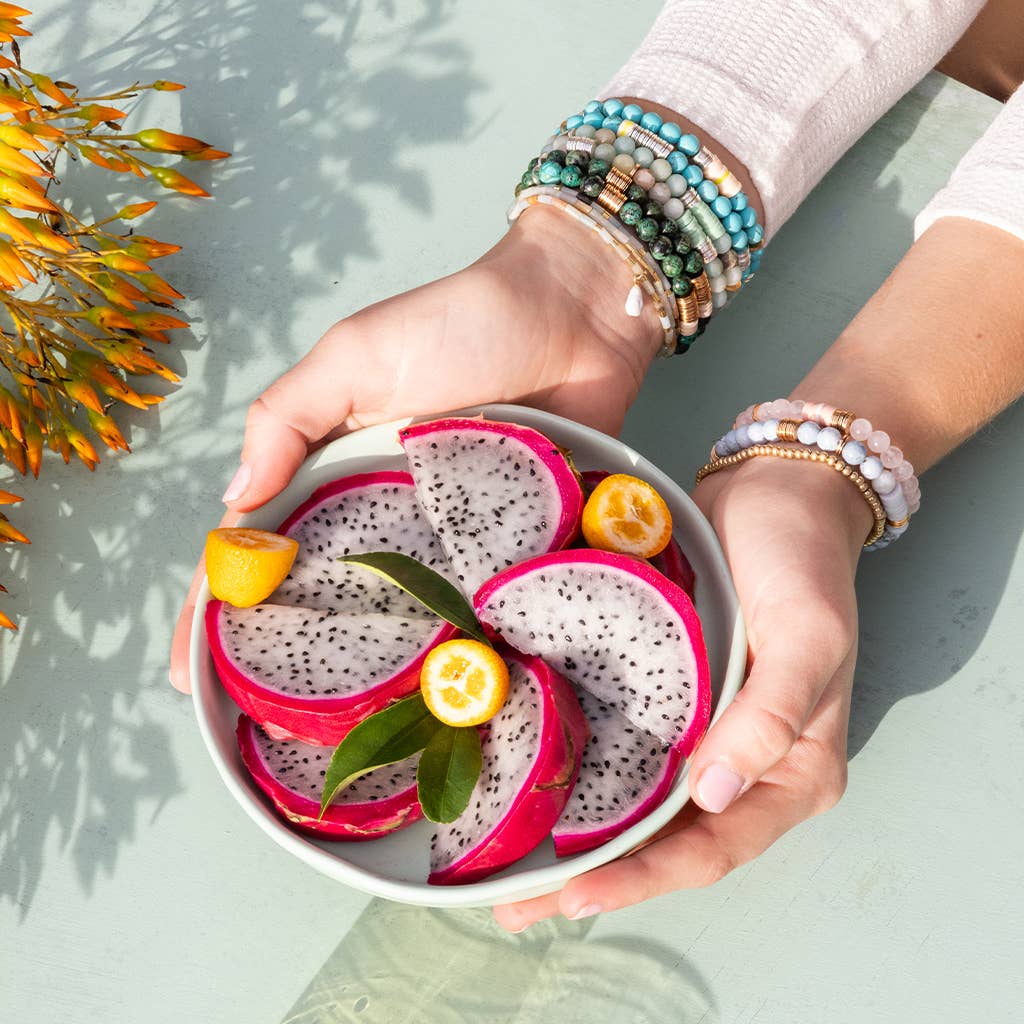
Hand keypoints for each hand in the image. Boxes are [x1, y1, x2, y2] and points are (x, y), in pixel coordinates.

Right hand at [169, 205, 661, 691]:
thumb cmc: (461, 322)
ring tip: (344, 737)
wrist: (576, 313)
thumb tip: (233, 501)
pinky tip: (450, 697)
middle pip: (328, 595)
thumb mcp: (354, 356)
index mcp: (336, 469)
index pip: (262, 546)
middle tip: (262, 727)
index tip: (190, 675)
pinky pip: (483, 602)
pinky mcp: (514, 543)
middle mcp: (387, 510)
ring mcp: (452, 535)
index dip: (219, 608)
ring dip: (376, 669)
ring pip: (404, 614)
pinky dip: (466, 644)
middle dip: (288, 659)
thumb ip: (287, 419)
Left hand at [494, 455, 871, 929]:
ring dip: (581, 839)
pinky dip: (584, 778)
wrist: (777, 491)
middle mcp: (745, 766)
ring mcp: (703, 732)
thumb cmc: (801, 559)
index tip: (575, 895)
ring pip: (639, 804)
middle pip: (668, 842)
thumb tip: (715, 792)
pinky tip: (534, 788)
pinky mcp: (668, 697)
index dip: (644, 877)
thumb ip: (770, 715)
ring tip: (511, 874)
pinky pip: (625, 750)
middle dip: (598, 877)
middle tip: (519, 906)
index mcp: (792, 770)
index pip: (714, 846)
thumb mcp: (806, 633)